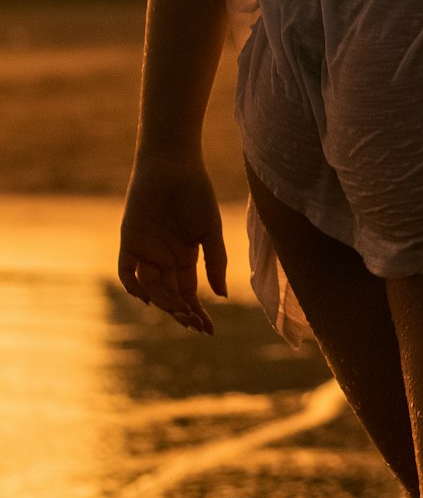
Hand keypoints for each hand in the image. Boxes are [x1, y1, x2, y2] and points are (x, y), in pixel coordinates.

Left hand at [118, 155, 227, 333]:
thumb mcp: (209, 231)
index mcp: (186, 258)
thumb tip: (222, 296)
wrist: (173, 166)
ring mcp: (146, 252)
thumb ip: (215, 263)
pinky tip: (147, 297)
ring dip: (164, 301)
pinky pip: (127, 273)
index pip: (189, 295)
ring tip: (179, 307)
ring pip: (151, 289)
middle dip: (181, 313)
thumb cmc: (196, 194)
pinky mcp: (129, 242)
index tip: (209, 331)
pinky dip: (134, 287)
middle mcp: (165, 259)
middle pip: (170, 296)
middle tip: (193, 323)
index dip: (198, 314)